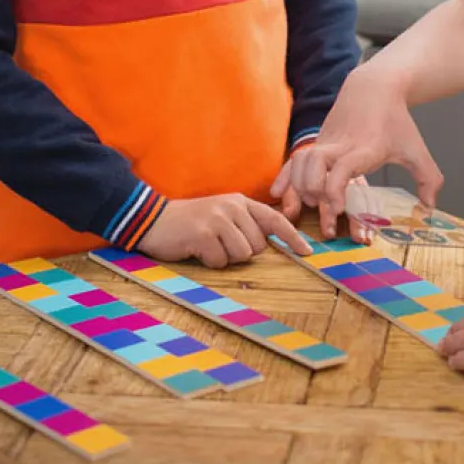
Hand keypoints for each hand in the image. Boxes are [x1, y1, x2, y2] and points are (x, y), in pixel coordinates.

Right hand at [135, 194, 310, 267]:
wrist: (155, 219)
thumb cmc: (192, 222)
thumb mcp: (222, 214)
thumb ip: (244, 223)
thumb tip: (267, 244)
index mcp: (241, 202)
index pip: (275, 219)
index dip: (292, 237)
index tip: (308, 252)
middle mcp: (233, 207)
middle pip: (258, 246)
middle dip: (242, 252)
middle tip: (220, 243)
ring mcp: (218, 219)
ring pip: (242, 255)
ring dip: (225, 258)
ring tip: (208, 245)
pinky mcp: (203, 233)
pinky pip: (220, 261)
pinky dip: (210, 261)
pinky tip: (197, 249)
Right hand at [270, 65, 443, 237]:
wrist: (374, 88)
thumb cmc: (396, 120)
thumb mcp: (416, 148)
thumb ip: (427, 178)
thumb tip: (431, 206)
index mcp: (365, 148)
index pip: (343, 169)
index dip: (335, 189)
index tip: (337, 206)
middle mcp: (341, 145)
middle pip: (315, 164)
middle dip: (313, 189)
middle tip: (324, 206)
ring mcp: (326, 142)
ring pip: (301, 160)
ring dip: (299, 184)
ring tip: (309, 203)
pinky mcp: (317, 142)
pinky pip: (295, 158)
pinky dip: (284, 176)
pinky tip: (277, 192)